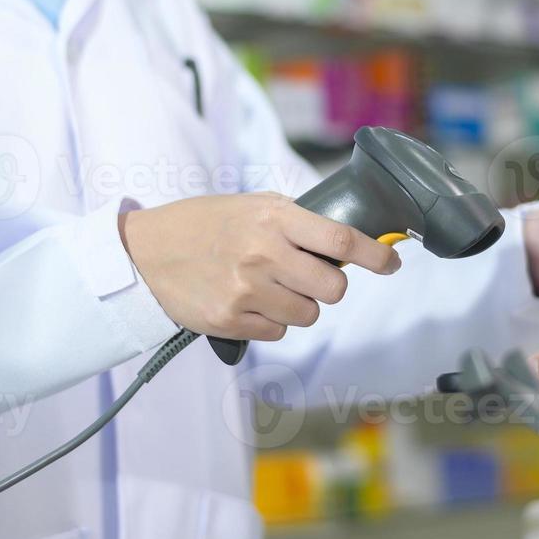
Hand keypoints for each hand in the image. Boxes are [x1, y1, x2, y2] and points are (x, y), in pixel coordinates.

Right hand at [120, 193, 401, 341]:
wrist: (147, 251)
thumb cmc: (206, 224)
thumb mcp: (253, 206)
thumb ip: (298, 222)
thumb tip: (348, 245)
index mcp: (273, 218)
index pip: (340, 240)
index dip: (376, 255)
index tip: (392, 263)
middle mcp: (262, 253)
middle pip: (333, 288)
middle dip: (329, 287)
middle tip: (311, 279)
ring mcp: (246, 290)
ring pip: (308, 315)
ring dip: (298, 306)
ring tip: (269, 288)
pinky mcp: (231, 320)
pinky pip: (278, 332)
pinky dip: (271, 322)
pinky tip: (247, 302)